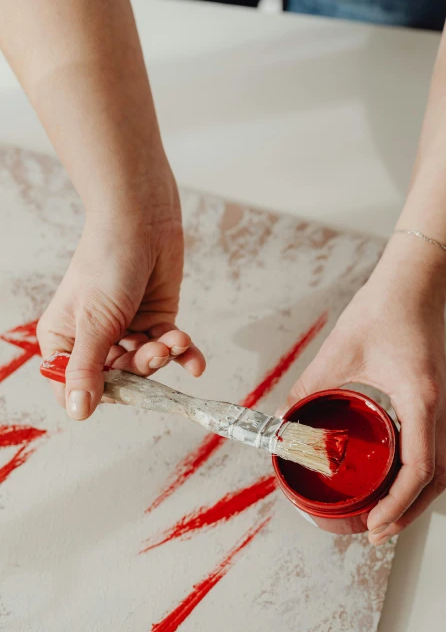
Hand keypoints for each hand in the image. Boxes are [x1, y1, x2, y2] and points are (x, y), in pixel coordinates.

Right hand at [37, 175, 204, 419]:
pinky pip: (169, 348)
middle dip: (142, 368)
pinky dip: (183, 354)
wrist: (142, 220)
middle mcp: (94, 338)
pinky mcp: (155, 319)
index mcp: (64, 339)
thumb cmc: (107, 262)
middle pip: (118, 378)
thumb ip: (87, 369)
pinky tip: (196, 361)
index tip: (124, 392)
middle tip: (156, 351)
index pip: (75, 386)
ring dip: (164, 355)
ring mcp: (126, 329)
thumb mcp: (94, 322)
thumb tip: (77, 411)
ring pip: (146, 364)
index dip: (98, 394)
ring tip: (176, 339)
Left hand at [283, 239, 445, 543]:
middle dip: (406, 513)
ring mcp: (438, 409)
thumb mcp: (337, 354)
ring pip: (437, 470)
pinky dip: (414, 477)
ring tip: (382, 517)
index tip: (374, 524)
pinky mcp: (432, 404)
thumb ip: (308, 390)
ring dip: (412, 499)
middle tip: (373, 532)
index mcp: (419, 399)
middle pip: (434, 481)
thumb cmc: (382, 313)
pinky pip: (431, 452)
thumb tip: (282, 422)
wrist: (411, 286)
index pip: (419, 469)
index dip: (398, 505)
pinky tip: (389, 482)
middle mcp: (436, 410)